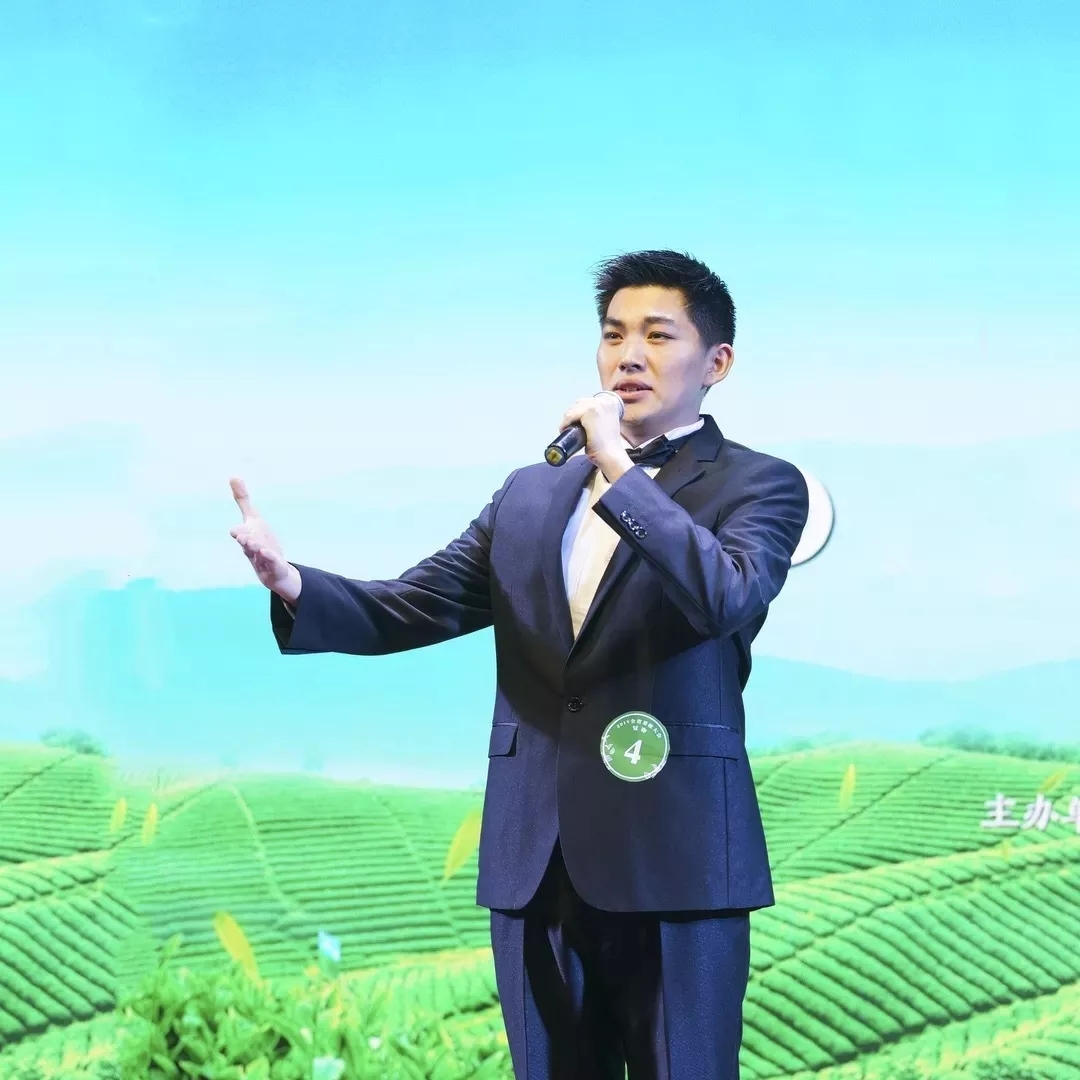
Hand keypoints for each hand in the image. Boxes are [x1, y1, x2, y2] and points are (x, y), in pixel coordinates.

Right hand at [229, 478, 301, 602]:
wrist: (273, 569)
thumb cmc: (260, 540)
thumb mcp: (253, 518)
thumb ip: (243, 500)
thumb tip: (232, 476)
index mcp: (247, 537)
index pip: (240, 534)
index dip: (238, 532)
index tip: (234, 532)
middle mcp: (252, 549)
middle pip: (247, 545)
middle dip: (245, 541)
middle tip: (244, 538)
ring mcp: (263, 559)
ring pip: (258, 555)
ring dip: (257, 550)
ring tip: (259, 547)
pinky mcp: (275, 566)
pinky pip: (272, 563)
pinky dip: (271, 559)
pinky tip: (271, 555)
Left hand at [559, 391, 625, 464]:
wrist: (610, 455)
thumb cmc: (607, 445)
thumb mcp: (605, 425)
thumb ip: (598, 418)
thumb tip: (584, 419)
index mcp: (609, 403)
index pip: (587, 402)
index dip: (578, 412)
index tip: (576, 422)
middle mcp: (604, 401)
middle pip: (579, 403)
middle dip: (572, 415)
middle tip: (571, 428)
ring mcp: (597, 406)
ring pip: (573, 409)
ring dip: (567, 420)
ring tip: (568, 430)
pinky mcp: (589, 412)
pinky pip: (569, 416)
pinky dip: (564, 424)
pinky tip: (565, 430)